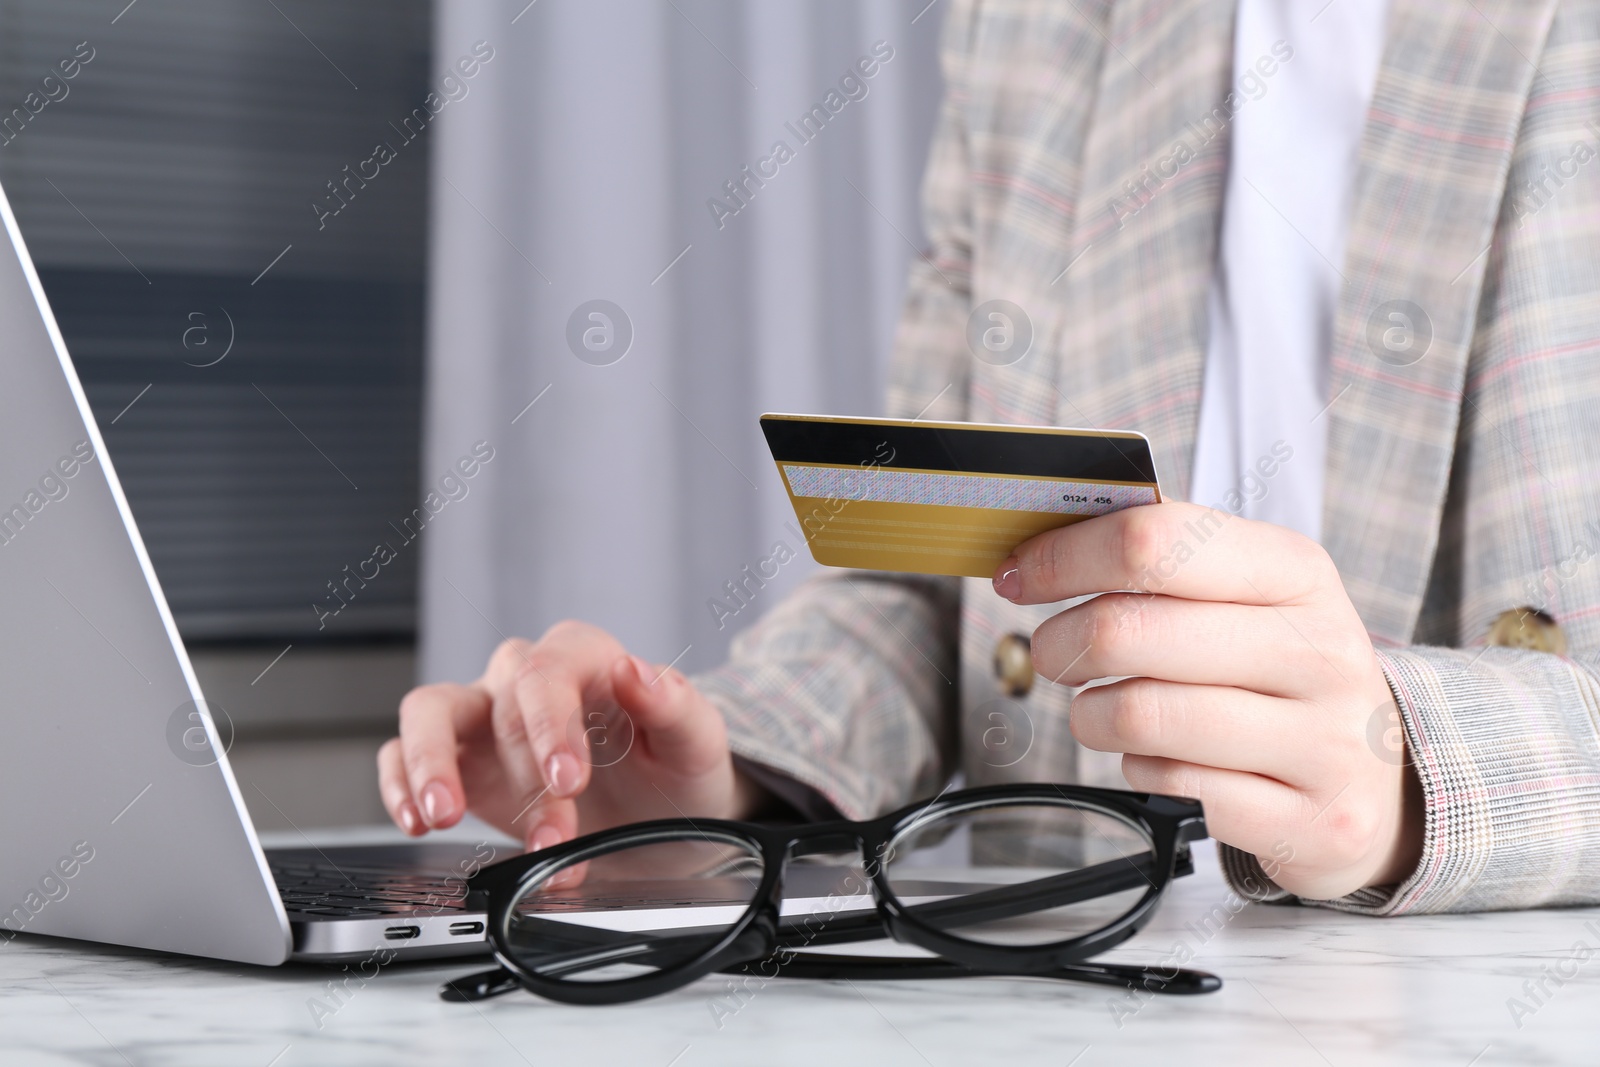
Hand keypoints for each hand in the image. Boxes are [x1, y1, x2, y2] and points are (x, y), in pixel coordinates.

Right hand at [377, 621, 766, 850]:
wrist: (661, 822)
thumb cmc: (675, 771)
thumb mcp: (696, 742)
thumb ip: (675, 703)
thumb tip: (638, 670)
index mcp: (587, 659)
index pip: (548, 671)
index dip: (549, 724)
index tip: (566, 780)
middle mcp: (528, 680)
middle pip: (498, 702)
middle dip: (523, 778)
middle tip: (551, 834)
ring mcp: (487, 718)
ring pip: (429, 710)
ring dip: (431, 764)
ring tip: (441, 814)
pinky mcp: (457, 759)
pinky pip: (403, 752)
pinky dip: (400, 784)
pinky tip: (416, 819)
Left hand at [993, 502, 1422, 899]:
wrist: (1385, 780)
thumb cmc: (1281, 673)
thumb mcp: (1248, 595)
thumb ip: (1160, 560)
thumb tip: (1042, 541)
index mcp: (1296, 572)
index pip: (1155, 541)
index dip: (1066, 556)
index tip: (1020, 575)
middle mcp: (1319, 650)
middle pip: (1130, 631)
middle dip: (1061, 642)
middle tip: (1052, 652)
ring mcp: (1324, 741)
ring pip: (1140, 715)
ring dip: (1091, 714)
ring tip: (1100, 710)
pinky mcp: (1311, 820)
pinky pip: (1172, 788)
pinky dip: (1140, 772)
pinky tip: (1160, 759)